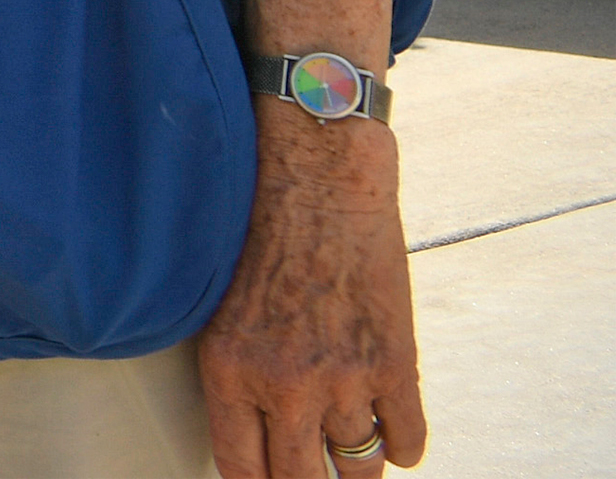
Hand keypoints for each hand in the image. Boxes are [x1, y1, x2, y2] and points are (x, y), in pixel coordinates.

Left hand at [198, 107, 422, 472]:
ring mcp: (344, 379)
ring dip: (355, 463)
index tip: (271, 478)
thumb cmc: (259, 228)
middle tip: (313, 470)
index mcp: (229, 370)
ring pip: (358, 467)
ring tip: (351, 450)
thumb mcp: (221, 303)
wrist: (317, 177)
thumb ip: (237, 369)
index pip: (242, 468)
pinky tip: (390, 432)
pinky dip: (401, 445)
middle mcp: (284, 385)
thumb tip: (255, 426)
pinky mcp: (394, 364)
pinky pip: (407, 441)